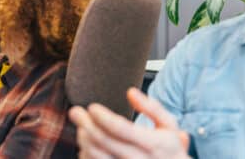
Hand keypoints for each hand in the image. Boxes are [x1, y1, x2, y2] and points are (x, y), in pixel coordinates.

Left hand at [69, 88, 189, 158]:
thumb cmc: (169, 149)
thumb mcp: (169, 126)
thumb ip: (152, 107)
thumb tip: (131, 92)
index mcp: (154, 144)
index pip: (121, 128)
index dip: (102, 116)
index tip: (92, 107)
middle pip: (104, 140)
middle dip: (85, 123)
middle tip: (76, 112)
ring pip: (96, 154)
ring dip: (84, 138)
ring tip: (82, 127)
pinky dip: (86, 154)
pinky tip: (86, 145)